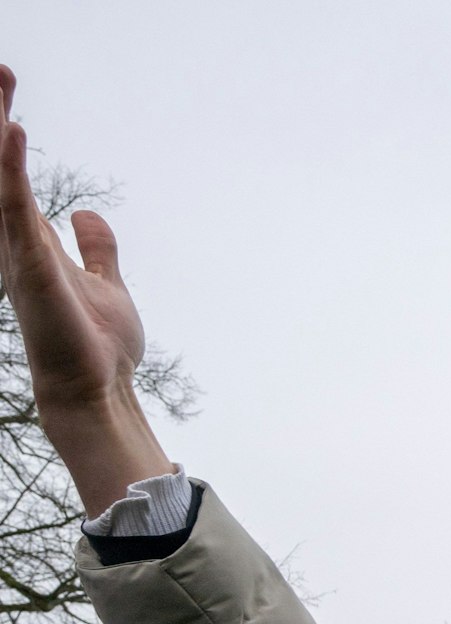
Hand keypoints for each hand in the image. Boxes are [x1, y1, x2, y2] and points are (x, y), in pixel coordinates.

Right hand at [0, 66, 171, 512]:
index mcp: (30, 243)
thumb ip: (96, 248)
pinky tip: (14, 131)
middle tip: (1, 70)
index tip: (7, 93)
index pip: (11, 176)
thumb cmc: (98, 347)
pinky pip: (14, 206)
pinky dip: (12, 167)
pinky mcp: (29, 264)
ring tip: (1, 83)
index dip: (6, 135)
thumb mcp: (105, 283)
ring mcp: (18, 252)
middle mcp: (15, 242)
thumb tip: (87, 213)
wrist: (96, 390)